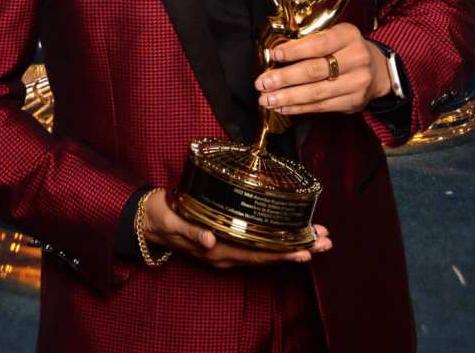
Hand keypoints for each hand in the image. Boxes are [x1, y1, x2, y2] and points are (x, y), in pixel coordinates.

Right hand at [141, 189, 331, 268]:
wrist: (148, 221)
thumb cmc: (161, 217)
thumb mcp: (172, 222)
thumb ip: (191, 231)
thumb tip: (210, 240)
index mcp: (216, 252)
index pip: (256, 255)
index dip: (283, 253)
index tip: (307, 249)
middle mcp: (226, 255)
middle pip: (269, 256)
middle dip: (299, 249)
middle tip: (327, 241)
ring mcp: (228, 250)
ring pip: (266, 252)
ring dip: (294, 246)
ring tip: (320, 239)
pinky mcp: (227, 241)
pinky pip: (257, 246)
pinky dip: (278, 241)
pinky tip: (293, 236)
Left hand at [255, 23, 390, 115]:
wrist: (378, 71)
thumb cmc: (347, 49)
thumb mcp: (335, 35)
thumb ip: (311, 41)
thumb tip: (277, 53)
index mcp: (348, 36)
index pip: (318, 44)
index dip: (295, 51)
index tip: (274, 55)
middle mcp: (356, 59)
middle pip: (314, 71)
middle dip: (284, 78)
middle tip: (262, 82)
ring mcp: (356, 83)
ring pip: (316, 92)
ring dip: (287, 97)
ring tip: (267, 99)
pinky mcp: (353, 102)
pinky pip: (321, 106)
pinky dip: (299, 108)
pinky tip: (283, 107)